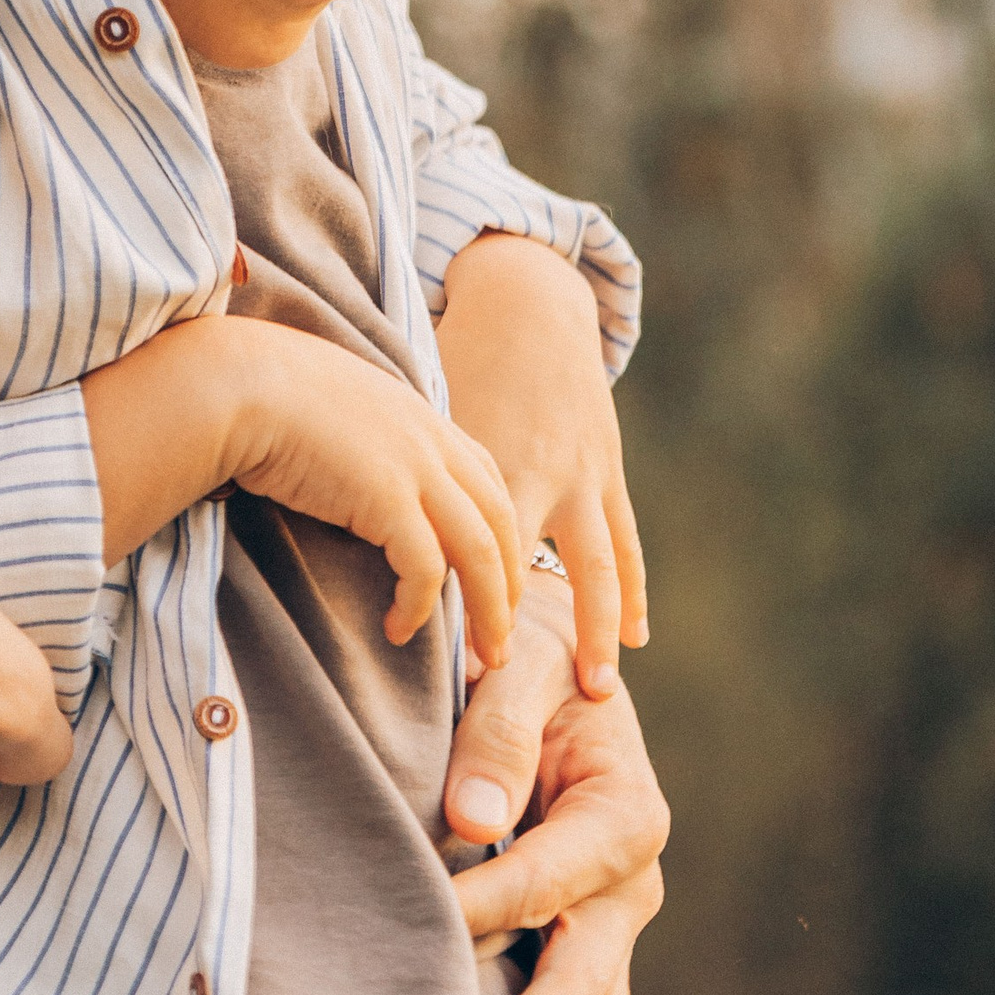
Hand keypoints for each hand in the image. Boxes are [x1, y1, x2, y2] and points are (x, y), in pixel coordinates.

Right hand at [82, 314, 522, 667]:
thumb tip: (351, 477)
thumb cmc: (267, 394)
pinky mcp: (386, 497)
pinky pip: (425, 567)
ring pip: (480, 551)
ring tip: (484, 656)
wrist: (239, 382)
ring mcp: (415, 467)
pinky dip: (420, 606)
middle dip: (511, 584)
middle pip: (499, 520)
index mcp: (422, 418)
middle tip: (503, 636)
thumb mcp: (336, 409)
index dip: (499, 533)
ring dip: (489, 609)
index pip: (486, 480)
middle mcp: (431, 440)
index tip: (498, 579)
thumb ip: (363, 438)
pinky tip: (400, 630)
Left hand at [435, 233, 647, 698]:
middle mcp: (537, 472)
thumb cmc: (459, 358)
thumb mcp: (430, 412)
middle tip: (505, 690)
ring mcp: (581, 474)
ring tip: (597, 687)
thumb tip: (359, 536)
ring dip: (596, 628)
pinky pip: (624, 541)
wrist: (528, 303)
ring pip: (596, 564)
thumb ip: (409, 477)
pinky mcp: (606, 470)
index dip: (452, 601)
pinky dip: (632, 591)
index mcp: (483, 460)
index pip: (465, 548)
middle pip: (528, 565)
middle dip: (519, 626)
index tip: (430, 657)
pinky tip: (636, 637)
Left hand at [447, 635, 669, 994]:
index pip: (545, 875)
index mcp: (624, 811)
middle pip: (584, 974)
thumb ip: (499, 730)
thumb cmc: (531, 654)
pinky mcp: (588, 942)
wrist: (555, 657)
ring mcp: (614, 922)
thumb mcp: (521, 661)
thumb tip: (470, 818)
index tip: (428, 927)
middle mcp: (630, 881)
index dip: (486, 905)